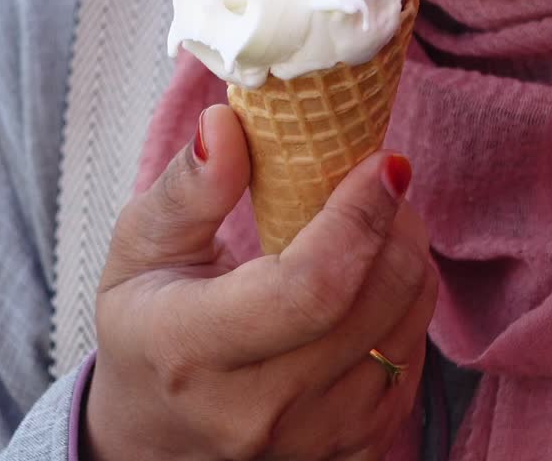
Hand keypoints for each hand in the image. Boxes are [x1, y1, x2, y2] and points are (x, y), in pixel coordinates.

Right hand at [84, 104, 437, 460]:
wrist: (158, 433)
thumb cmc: (146, 326)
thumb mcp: (140, 248)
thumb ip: (186, 188)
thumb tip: (225, 123)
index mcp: (191, 349)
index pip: (307, 289)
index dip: (359, 218)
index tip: (380, 164)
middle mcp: (257, 408)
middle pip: (372, 304)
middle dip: (395, 227)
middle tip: (380, 182)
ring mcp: (312, 438)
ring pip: (406, 331)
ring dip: (407, 261)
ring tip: (374, 227)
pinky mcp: (354, 450)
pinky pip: (412, 364)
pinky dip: (405, 310)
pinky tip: (369, 286)